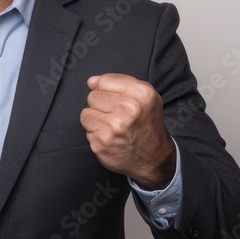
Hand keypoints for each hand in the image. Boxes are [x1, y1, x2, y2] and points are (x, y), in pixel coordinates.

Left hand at [81, 73, 175, 189]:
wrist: (154, 158)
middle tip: (116, 116)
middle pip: (93, 96)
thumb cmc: (146, 125)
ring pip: (86, 113)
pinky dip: (95, 134)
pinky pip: (86, 130)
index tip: (117, 100)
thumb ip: (117, 83)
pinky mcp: (102, 142)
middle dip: (101, 105)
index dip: (108, 90)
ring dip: (95, 120)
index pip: (104, 80)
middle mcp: (128, 109)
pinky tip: (109, 137)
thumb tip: (91, 81)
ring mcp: (113, 127)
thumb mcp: (143, 97)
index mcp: (141, 93)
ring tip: (111, 127)